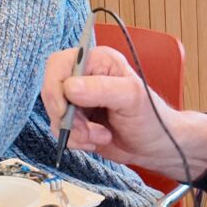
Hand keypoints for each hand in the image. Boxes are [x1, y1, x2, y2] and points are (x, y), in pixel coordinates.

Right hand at [41, 45, 206, 181]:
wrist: (155, 146)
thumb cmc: (152, 118)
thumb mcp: (132, 99)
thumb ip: (102, 89)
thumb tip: (70, 87)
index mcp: (98, 60)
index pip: (59, 64)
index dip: (56, 88)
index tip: (65, 110)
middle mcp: (85, 76)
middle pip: (51, 91)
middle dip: (66, 117)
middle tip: (88, 130)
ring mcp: (79, 99)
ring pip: (54, 114)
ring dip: (74, 132)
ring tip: (100, 136)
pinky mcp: (76, 120)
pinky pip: (59, 130)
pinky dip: (75, 140)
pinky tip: (95, 140)